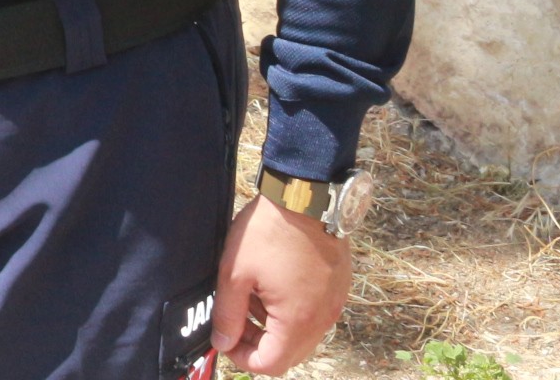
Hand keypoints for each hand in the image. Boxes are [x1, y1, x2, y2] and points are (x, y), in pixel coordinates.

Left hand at [212, 191, 353, 372]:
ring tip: (250, 295)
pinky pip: (313, 313)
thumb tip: (222, 344)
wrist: (305, 197)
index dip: (243, 358)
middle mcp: (323, 319)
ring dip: (273, 326)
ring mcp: (334, 303)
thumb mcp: (235, 273)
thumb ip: (227, 314)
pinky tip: (271, 283)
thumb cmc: (268, 233)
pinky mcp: (337, 287)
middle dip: (257, 343)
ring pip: (301, 334)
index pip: (272, 364)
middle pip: (289, 354)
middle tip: (234, 320)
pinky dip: (290, 310)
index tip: (225, 340)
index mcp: (298, 322)